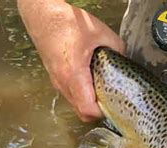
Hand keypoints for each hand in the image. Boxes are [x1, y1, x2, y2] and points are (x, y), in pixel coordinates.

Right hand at [18, 0, 123, 120]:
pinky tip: (90, 83)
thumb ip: (116, 48)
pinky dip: (81, 95)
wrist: (42, 14)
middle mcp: (63, 82)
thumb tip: (124, 58)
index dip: (102, 112)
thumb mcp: (99, 32)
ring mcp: (57, 82)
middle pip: (81, 113)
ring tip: (100, 91)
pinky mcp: (55, 79)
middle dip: (97, 111)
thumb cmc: (65, 22)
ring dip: (89, 104)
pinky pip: (70, 96)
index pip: (87, 108)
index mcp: (73, 74)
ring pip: (75, 105)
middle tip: (109, 100)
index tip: (112, 106)